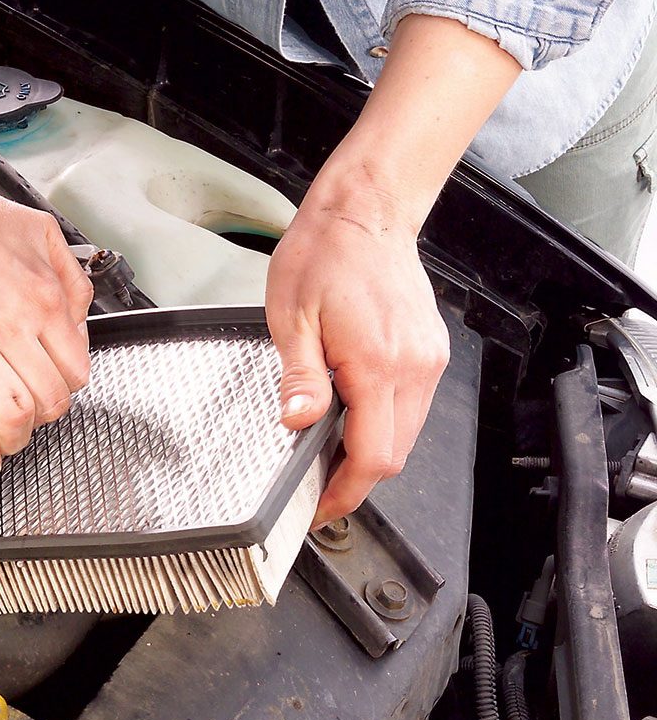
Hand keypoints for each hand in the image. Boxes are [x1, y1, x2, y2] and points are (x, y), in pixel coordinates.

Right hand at [0, 165, 93, 474]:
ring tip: (5, 444)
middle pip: (48, 401)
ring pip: (10, 414)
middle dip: (41, 421)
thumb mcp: (39, 232)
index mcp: (44, 299)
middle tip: (25, 422)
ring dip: (13, 440)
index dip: (63, 391)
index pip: (75, 373)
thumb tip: (79, 322)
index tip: (47, 394)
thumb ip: (70, 277)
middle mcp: (12, 324)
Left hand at [265, 12, 521, 522]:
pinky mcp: (427, 351)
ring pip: (405, 435)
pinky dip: (382, 424)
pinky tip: (350, 418)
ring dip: (369, 453)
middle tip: (315, 487)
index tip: (318, 505)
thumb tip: (298, 424)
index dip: (344, 491)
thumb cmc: (324, 256)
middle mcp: (413, 368)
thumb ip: (300, 378)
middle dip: (355, 480)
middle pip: (393, 455)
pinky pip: (410, 408)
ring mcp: (426, 361)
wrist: (364, 213)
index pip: (373, 456)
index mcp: (379, 365)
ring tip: (327, 455)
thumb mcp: (292, 319)